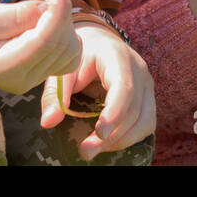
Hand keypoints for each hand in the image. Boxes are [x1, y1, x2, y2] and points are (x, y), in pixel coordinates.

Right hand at [0, 0, 81, 93]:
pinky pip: (69, 50)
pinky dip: (67, 27)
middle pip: (60, 44)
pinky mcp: (42, 67)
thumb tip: (44, 10)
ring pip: (70, 47)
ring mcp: (34, 75)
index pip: (44, 42)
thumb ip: (10, 16)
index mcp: (3, 68)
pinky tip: (52, 11)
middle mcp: (22, 78)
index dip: (58, 13)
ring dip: (65, 17)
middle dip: (62, 10)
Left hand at [40, 24, 155, 160]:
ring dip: (121, 140)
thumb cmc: (79, 56)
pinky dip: (130, 137)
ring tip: (94, 149)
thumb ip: (55, 94)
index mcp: (117, 56)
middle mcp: (138, 69)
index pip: (124, 86)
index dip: (114, 112)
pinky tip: (108, 142)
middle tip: (85, 151)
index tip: (98, 133)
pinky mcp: (148, 98)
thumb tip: (48, 122)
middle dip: (111, 134)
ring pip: (144, 119)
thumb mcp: (64, 69)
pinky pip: (147, 123)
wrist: (98, 44)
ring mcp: (147, 84)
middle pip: (133, 108)